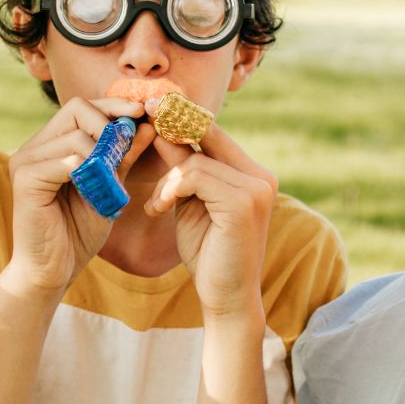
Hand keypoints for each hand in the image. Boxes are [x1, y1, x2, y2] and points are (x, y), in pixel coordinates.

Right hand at [5, 97, 154, 295]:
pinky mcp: (25, 180)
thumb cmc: (78, 231)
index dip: (113, 105)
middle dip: (109, 125)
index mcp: (51, 144)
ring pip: (75, 137)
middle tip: (126, 149)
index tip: (142, 111)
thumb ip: (123, 157)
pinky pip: (63, 161)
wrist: (52, 270)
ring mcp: (25, 160)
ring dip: (103, 157)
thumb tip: (148, 125)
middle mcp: (34, 146)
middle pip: (76, 109)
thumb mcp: (109, 187)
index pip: (82, 106)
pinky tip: (96, 189)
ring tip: (112, 184)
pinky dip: (87, 171)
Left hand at [144, 126, 277, 319]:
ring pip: (195, 159)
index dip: (182, 117)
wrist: (226, 298)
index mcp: (252, 173)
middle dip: (171, 125)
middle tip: (144, 113)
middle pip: (207, 133)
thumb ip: (182, 169)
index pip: (214, 132)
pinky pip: (194, 176)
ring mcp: (256, 187)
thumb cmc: (208, 253)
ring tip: (157, 206)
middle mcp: (260, 175)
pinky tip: (159, 210)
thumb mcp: (190, 202)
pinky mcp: (243, 202)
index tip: (153, 106)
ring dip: (166, 181)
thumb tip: (159, 129)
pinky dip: (170, 190)